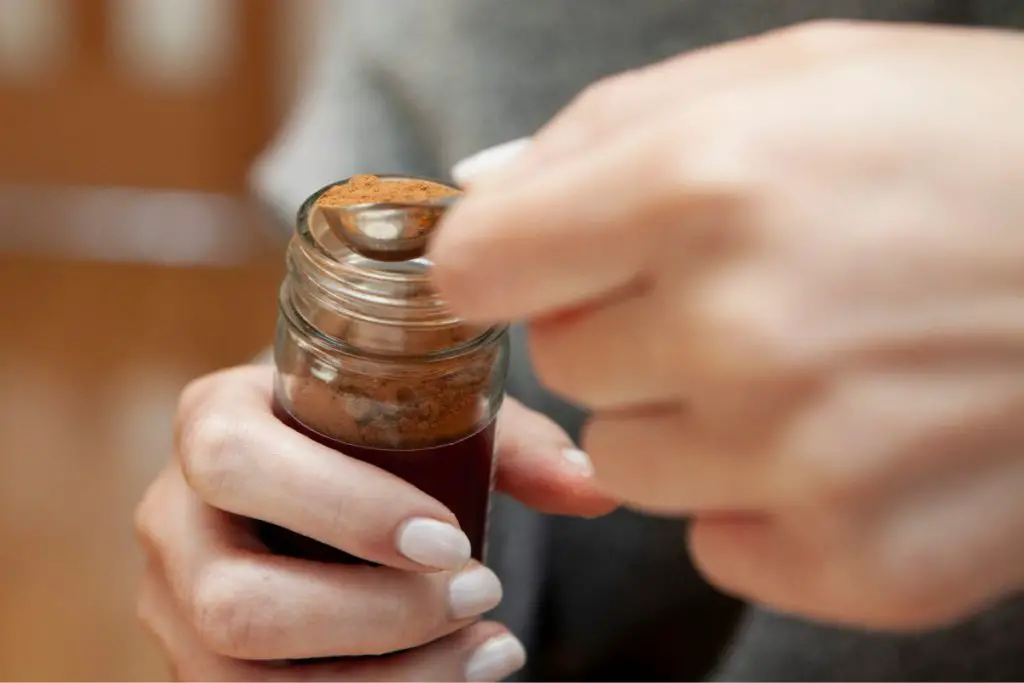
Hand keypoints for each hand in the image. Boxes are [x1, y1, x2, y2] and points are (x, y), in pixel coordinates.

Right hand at [135, 365, 613, 680]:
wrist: (301, 457)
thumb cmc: (366, 427)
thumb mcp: (426, 412)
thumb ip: (509, 444)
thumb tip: (595, 490)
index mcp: (212, 418)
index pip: (240, 464)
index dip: (344, 510)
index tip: (451, 539)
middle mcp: (173, 512)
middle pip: (234, 600)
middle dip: (374, 618)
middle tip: (481, 593)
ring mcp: (174, 596)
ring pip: (239, 678)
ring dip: (381, 681)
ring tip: (492, 649)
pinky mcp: (196, 654)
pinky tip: (450, 676)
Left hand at [431, 20, 1023, 629]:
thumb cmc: (972, 148)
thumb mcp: (791, 75)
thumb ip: (604, 130)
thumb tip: (481, 192)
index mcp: (699, 185)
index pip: (475, 266)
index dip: (503, 261)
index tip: (540, 261)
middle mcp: (737, 329)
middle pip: (562, 366)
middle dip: (625, 329)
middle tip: (738, 293)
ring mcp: (797, 459)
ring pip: (627, 462)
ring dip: (689, 418)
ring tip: (806, 364)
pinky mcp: (854, 557)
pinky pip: (716, 541)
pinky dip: (763, 498)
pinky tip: (852, 438)